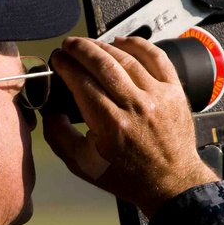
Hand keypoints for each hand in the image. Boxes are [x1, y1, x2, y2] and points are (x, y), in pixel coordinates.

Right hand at [42, 36, 218, 217]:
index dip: (66, 66)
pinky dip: (138, 44)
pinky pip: (156, 57)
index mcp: (112, 125)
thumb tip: (49, 109)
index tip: (57, 60)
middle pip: (103, 64)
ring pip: (126, 58)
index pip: (83, 82)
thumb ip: (59, 136)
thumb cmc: (127, 175)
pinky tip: (122, 42)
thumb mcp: (83, 164)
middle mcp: (137, 107)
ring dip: (103, 46)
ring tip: (88, 45)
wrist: (171, 182)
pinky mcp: (174, 90)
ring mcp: (158, 96)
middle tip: (68, 46)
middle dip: (80, 50)